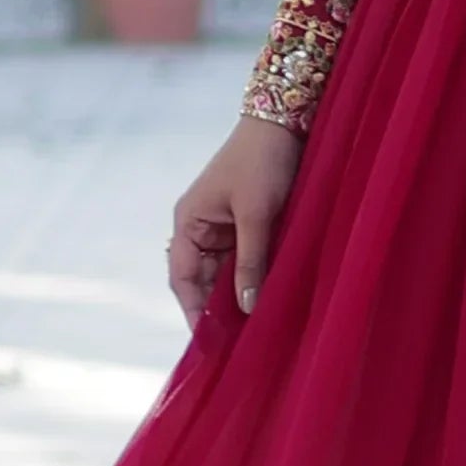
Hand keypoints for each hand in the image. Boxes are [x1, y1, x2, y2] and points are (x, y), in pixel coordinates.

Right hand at [169, 115, 303, 330]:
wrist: (283, 122)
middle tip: (235, 343)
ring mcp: (221, 226)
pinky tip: (263, 298)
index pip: (182, 278)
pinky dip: (250, 278)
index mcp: (188, 222)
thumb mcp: (258, 214)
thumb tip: (244, 306)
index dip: (194, 310)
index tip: (208, 341)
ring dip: (235, 296)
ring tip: (250, 329)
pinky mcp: (244, 224)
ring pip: (223, 273)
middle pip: (201, 280)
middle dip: (215, 309)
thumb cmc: (263, 162)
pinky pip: (242, 260)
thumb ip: (251, 261)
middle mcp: (199, 227)